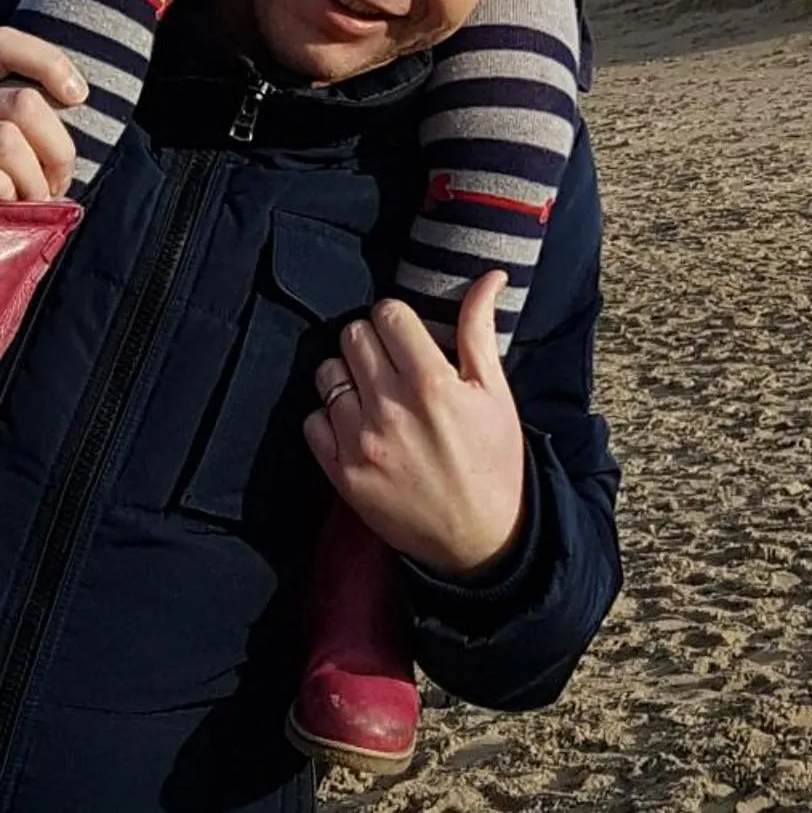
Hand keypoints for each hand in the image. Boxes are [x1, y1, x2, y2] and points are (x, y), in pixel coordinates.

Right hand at [0, 28, 85, 201]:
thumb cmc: (8, 156)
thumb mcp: (17, 117)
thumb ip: (35, 108)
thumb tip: (77, 99)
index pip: (6, 43)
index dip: (47, 62)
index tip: (79, 95)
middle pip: (23, 104)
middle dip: (57, 150)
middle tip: (61, 180)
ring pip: (8, 142)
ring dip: (35, 180)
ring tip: (39, 196)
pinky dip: (10, 194)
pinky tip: (11, 200)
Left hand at [305, 271, 526, 577]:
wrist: (480, 540)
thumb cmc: (493, 459)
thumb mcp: (495, 392)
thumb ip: (480, 329)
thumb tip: (490, 274)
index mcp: (430, 382)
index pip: (388, 314)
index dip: (399, 320)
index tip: (408, 336)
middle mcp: (389, 408)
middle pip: (353, 336)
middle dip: (373, 341)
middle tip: (392, 363)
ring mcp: (360, 443)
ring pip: (327, 374)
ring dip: (347, 376)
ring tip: (372, 393)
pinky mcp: (341, 475)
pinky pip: (312, 422)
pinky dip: (329, 418)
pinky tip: (356, 425)